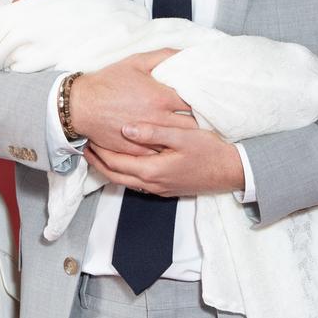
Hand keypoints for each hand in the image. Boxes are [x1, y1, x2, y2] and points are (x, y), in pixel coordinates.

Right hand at [70, 50, 193, 154]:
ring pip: (178, 142)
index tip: (208, 100)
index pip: (196, 102)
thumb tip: (185, 54)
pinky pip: (161, 153)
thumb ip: (163, 56)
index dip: (204, 101)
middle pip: (192, 125)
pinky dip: (168, 148)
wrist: (81, 105)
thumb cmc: (108, 82)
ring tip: (193, 133)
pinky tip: (172, 144)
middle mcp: (158, 119)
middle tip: (205, 118)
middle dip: (200, 121)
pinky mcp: (138, 151)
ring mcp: (148, 137)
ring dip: (187, 137)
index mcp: (161, 97)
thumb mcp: (136, 62)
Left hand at [84, 123, 244, 197]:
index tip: (88, 136)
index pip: (114, 162)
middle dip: (97, 161)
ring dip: (109, 167)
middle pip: (114, 175)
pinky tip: (124, 159)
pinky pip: (136, 182)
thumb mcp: (182, 136)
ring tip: (99, 152)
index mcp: (152, 170)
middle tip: (85, 146)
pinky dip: (124, 171)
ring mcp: (158, 188)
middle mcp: (152, 184)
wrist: (232, 172)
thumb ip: (153, 132)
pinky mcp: (165, 188)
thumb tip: (125, 129)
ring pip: (124, 181)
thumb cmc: (210, 151)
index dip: (99, 150)